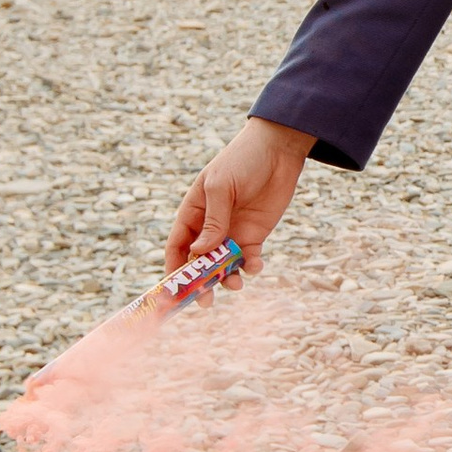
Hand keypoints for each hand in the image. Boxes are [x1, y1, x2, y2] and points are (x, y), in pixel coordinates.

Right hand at [166, 117, 315, 276]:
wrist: (278, 150)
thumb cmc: (241, 161)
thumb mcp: (220, 187)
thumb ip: (212, 220)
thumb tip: (199, 253)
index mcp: (192, 213)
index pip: (177, 247)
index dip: (173, 270)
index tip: (174, 292)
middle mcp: (209, 227)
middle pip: (199, 263)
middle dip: (200, 284)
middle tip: (205, 302)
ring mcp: (232, 233)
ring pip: (224, 266)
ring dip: (226, 279)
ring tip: (235, 284)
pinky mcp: (255, 235)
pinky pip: (248, 259)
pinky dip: (250, 267)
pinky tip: (255, 266)